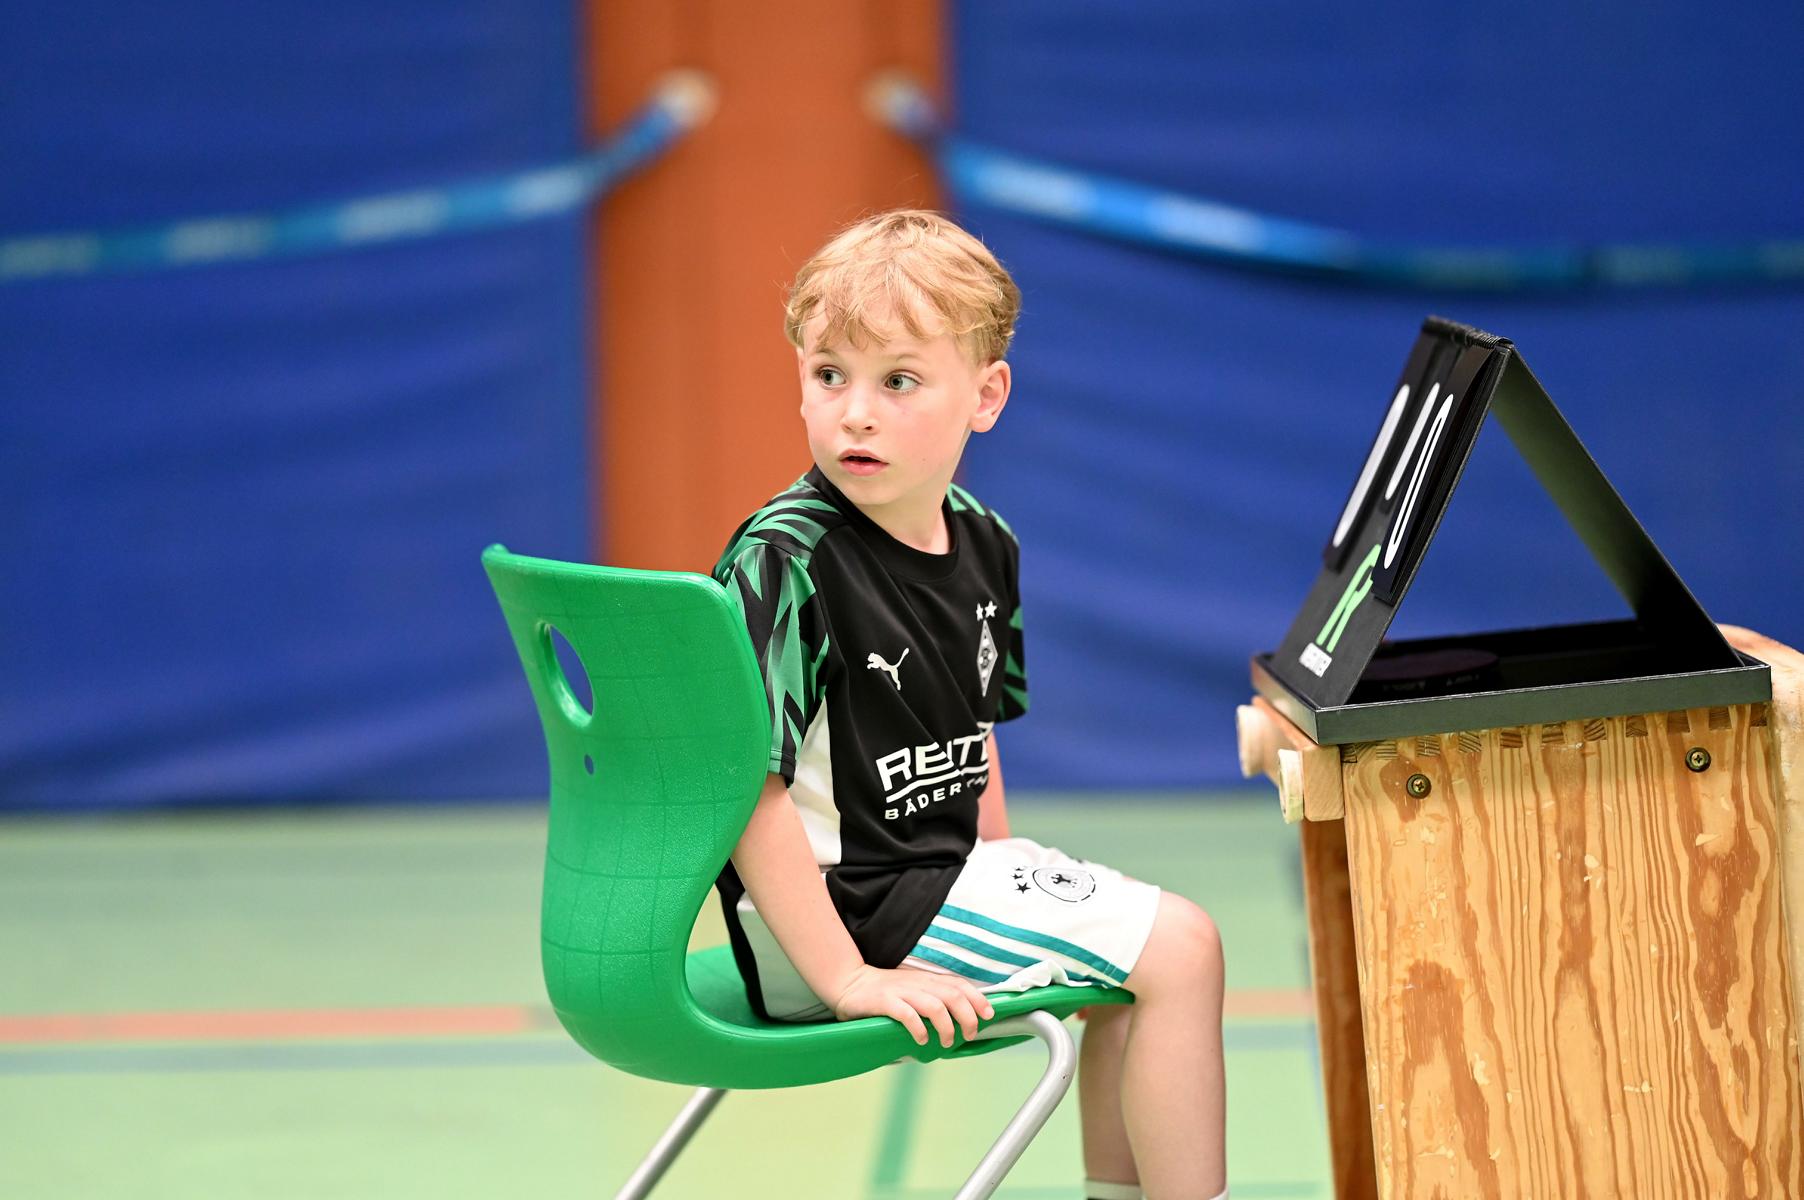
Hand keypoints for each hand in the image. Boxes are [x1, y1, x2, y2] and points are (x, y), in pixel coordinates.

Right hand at [830, 965, 995, 1047]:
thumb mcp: (912, 991)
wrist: (849, 983)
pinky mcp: (885, 1001)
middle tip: (970, 1034)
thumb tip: (956, 1026)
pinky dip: (919, 1028)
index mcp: (926, 980)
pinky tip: (921, 1040)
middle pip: (953, 995)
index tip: (989, 1014)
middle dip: (968, 1016)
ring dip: (946, 1026)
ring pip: (935, 1005)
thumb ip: (931, 1002)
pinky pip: (907, 1014)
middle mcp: (918, 983)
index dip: (977, 999)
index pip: (959, 985)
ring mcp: (901, 991)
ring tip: (946, 1042)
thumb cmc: (884, 992)